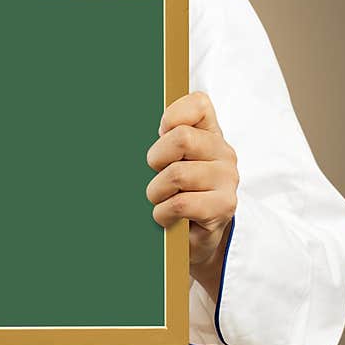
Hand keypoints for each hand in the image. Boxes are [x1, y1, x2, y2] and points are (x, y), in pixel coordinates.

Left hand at [145, 92, 238, 295]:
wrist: (195, 240)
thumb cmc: (175, 195)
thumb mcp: (168, 163)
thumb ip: (160, 141)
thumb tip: (118, 124)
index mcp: (209, 134)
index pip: (199, 104)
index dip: (173, 114)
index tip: (160, 131)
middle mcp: (223, 152)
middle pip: (182, 138)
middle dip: (156, 159)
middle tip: (155, 174)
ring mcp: (227, 179)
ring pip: (177, 174)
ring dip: (156, 192)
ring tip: (159, 200)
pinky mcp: (224, 206)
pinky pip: (179, 204)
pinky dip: (162, 214)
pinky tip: (165, 218)